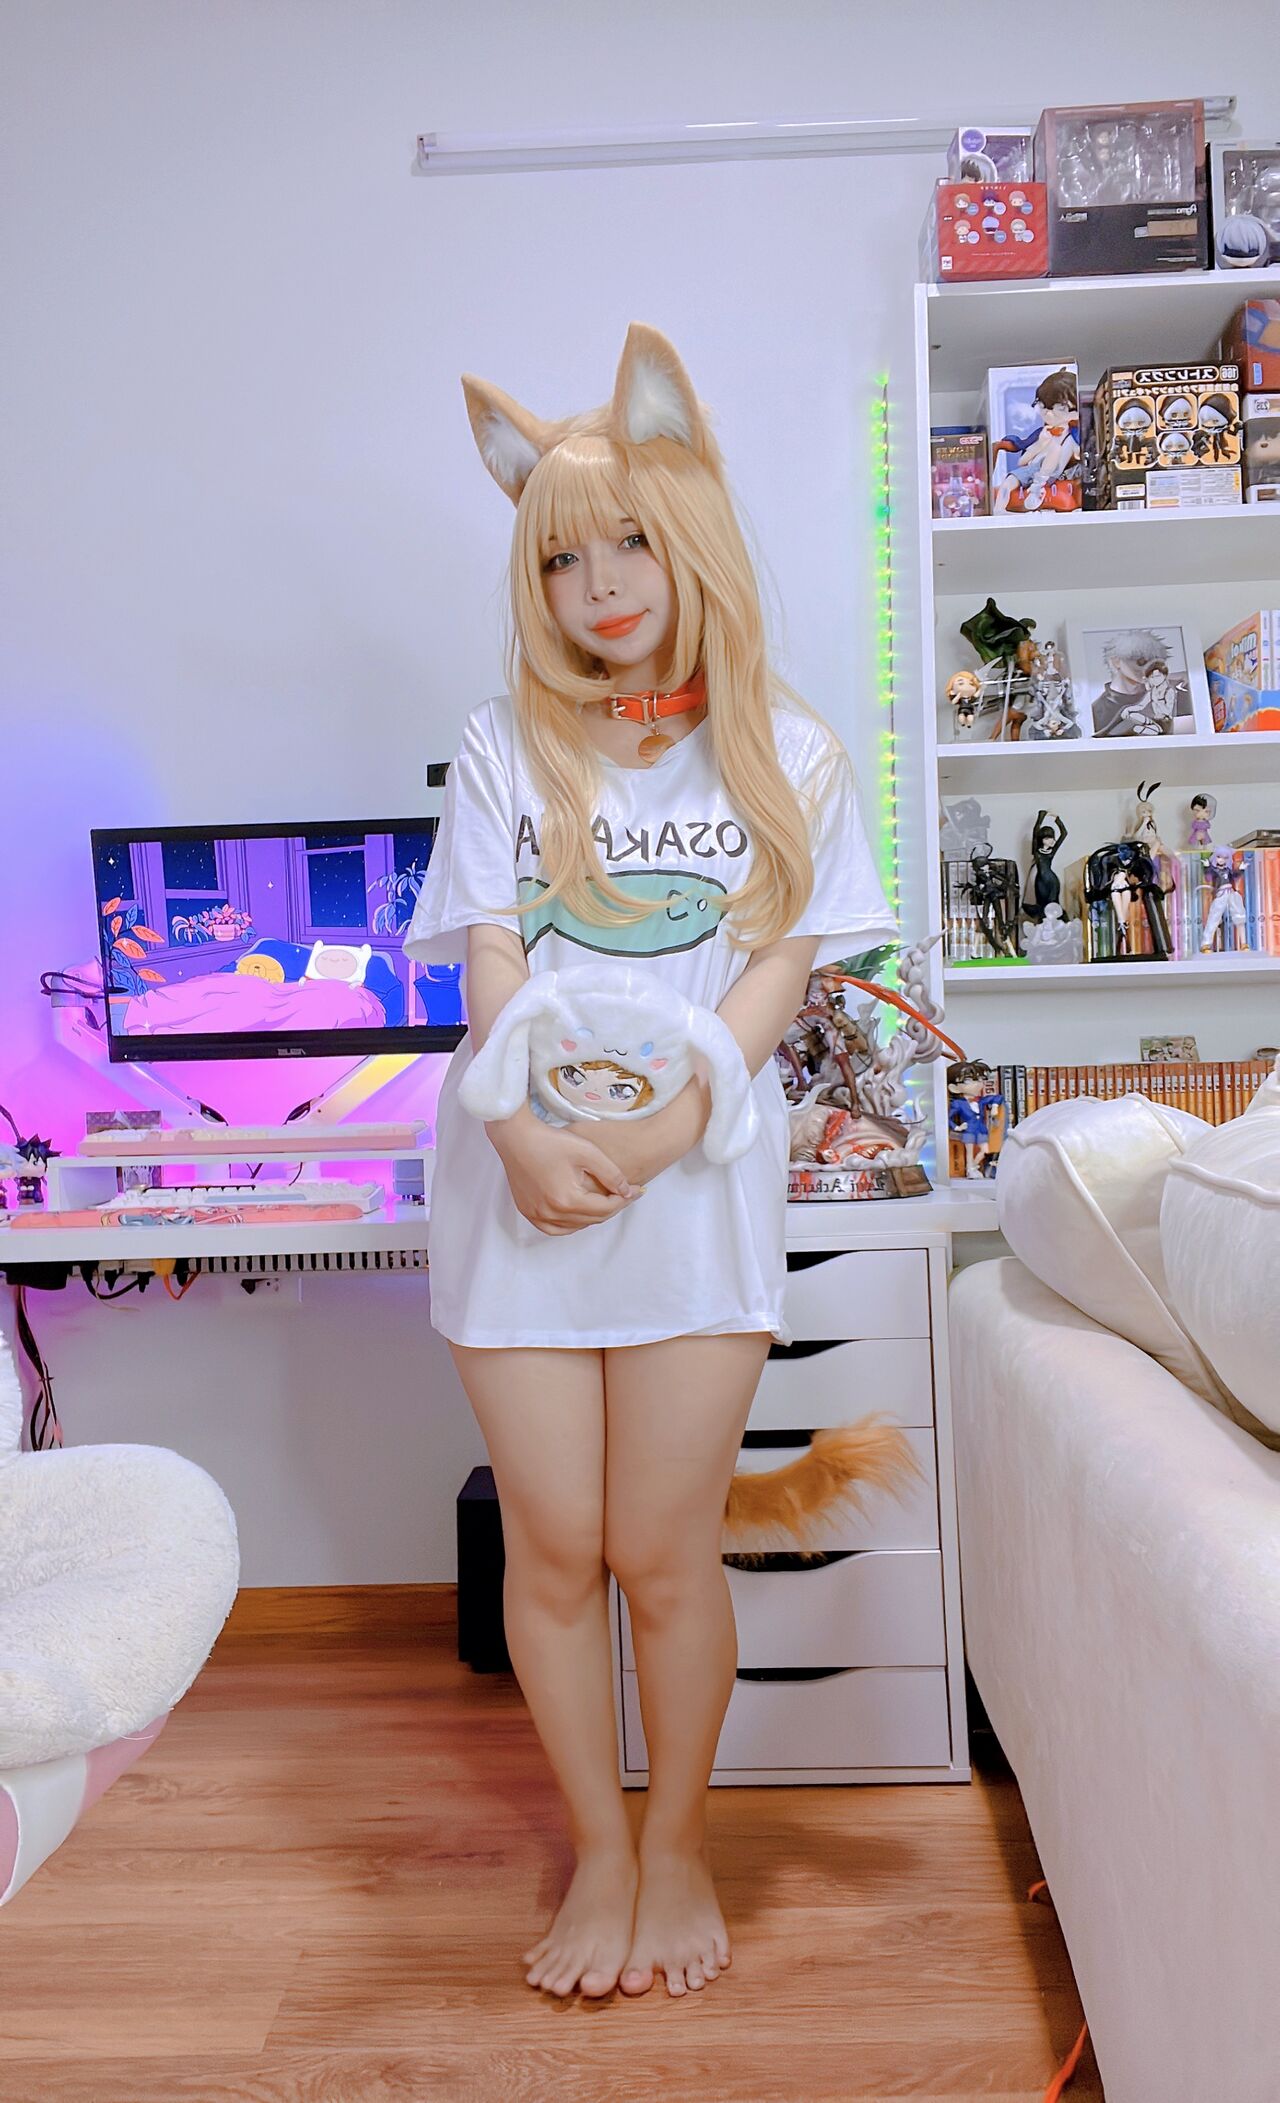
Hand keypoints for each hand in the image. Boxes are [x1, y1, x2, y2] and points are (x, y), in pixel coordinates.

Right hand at [487, 1108, 643, 1235]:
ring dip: (593, 1216)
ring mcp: (537, 1215)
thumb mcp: (587, 1152)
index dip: (625, 1199)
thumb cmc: (550, 1140)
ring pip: (575, 1226)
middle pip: (593, 1218)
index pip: (606, 1208)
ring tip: (604, 1200)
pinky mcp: (527, 1211)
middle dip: (613, 1207)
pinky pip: (554, 1228)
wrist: (516, 1137)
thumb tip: (628, 1191)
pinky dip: (570, 1224)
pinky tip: (579, 1212)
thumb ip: (611, 1174)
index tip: (638, 1189)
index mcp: (568, 1199)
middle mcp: (551, 1213)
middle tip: (625, 1194)